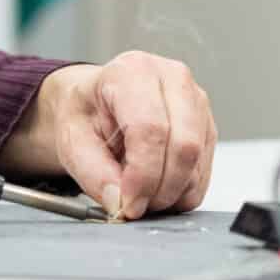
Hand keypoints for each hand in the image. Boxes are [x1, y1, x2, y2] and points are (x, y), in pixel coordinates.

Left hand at [0, 52, 216, 220]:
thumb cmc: (86, 114)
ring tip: (139, 192)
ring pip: (197, 162)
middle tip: (135, 207)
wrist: (96, 103)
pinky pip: (204, 172)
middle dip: (160, 189)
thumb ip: (94, 174)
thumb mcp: (72, 142)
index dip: (143, 176)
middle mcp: (172, 79)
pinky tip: (155, 185)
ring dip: (170, 192)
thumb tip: (121, 202)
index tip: (128, 205)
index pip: (151, 129)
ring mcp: (195, 101)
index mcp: (133, 72)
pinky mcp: (206, 125)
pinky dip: (181, 191)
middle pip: (184, 146)